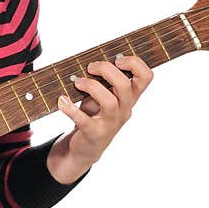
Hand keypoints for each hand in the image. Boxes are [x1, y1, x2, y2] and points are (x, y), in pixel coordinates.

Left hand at [48, 55, 153, 183]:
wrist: (85, 148)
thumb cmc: (94, 115)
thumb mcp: (102, 96)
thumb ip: (104, 80)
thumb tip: (92, 59)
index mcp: (129, 97)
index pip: (146, 77)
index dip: (135, 63)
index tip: (116, 59)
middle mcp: (124, 110)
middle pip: (125, 86)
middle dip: (106, 70)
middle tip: (90, 67)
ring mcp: (111, 123)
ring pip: (109, 102)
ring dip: (90, 86)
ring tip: (77, 82)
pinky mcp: (94, 134)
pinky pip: (84, 120)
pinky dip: (71, 108)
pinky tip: (62, 101)